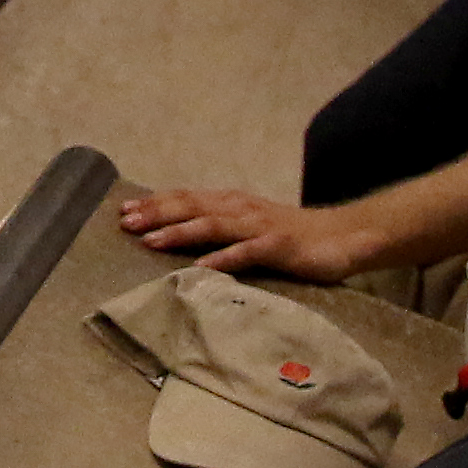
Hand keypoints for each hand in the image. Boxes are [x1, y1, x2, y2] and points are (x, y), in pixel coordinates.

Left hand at [111, 189, 360, 280]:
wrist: (343, 237)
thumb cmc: (290, 235)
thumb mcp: (249, 226)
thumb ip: (218, 228)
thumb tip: (178, 235)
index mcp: (232, 203)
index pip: (187, 198)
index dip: (155, 202)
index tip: (124, 210)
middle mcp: (241, 208)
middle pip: (192, 207)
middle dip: (157, 213)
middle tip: (125, 223)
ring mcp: (259, 227)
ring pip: (213, 225)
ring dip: (180, 231)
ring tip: (151, 242)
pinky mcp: (278, 247)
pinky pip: (246, 253)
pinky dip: (222, 259)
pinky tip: (202, 268)